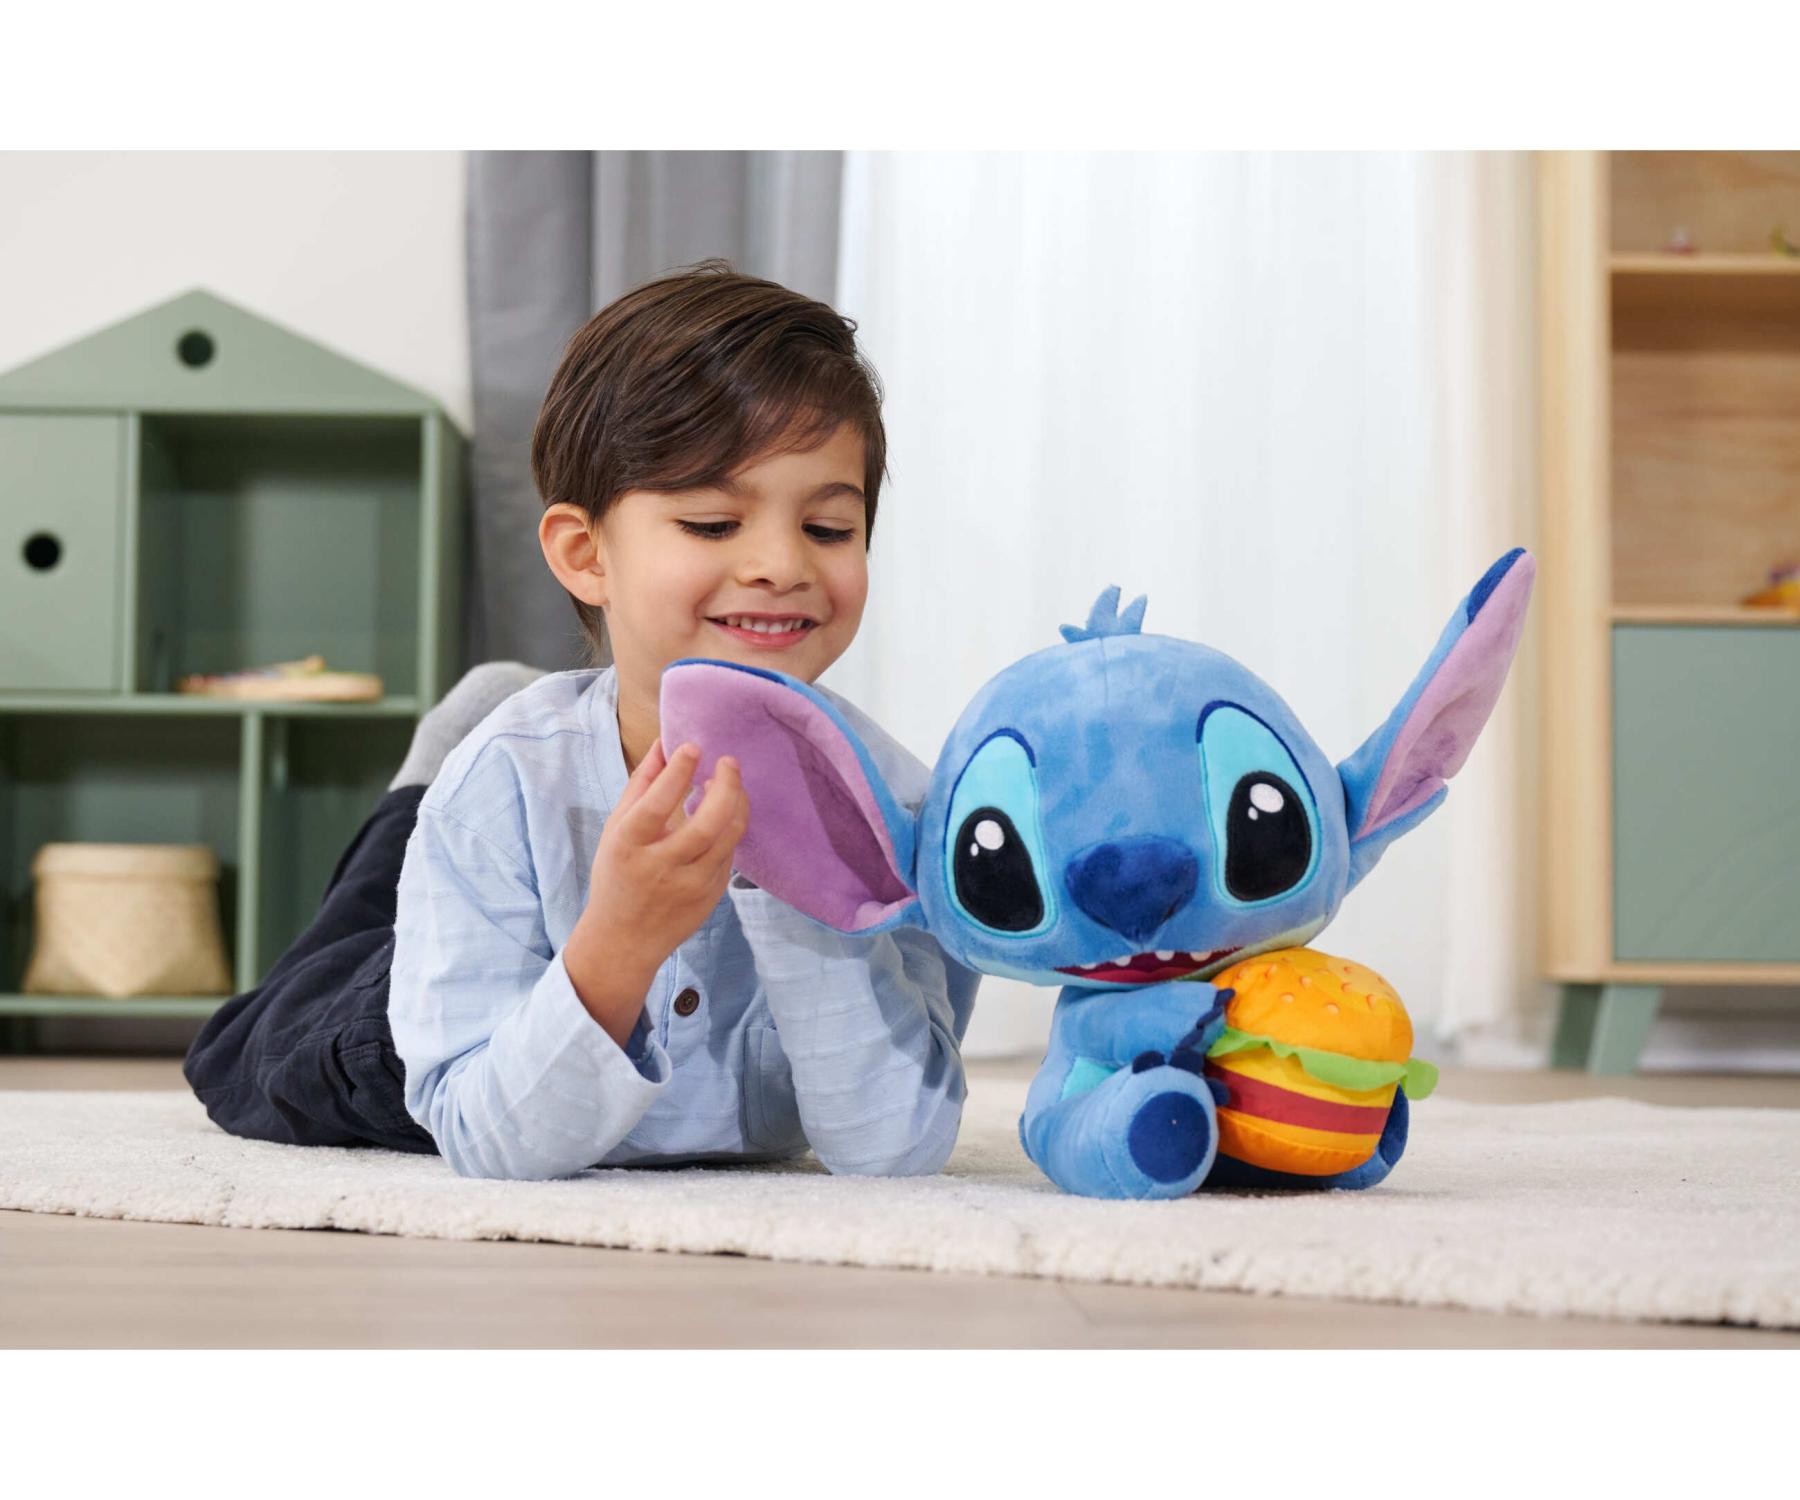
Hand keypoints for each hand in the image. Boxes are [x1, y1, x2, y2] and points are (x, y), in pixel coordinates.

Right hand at [563, 739, 750, 1043]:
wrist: (625, 939)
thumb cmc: (618, 875)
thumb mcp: (616, 830)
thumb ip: (641, 786)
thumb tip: (663, 743)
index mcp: (629, 847)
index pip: (656, 804)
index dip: (677, 773)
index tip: (693, 746)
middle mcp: (661, 867)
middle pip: (707, 823)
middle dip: (726, 786)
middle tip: (729, 762)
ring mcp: (691, 885)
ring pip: (729, 837)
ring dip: (737, 803)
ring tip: (729, 784)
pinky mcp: (712, 895)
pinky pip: (730, 853)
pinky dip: (731, 827)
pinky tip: (723, 814)